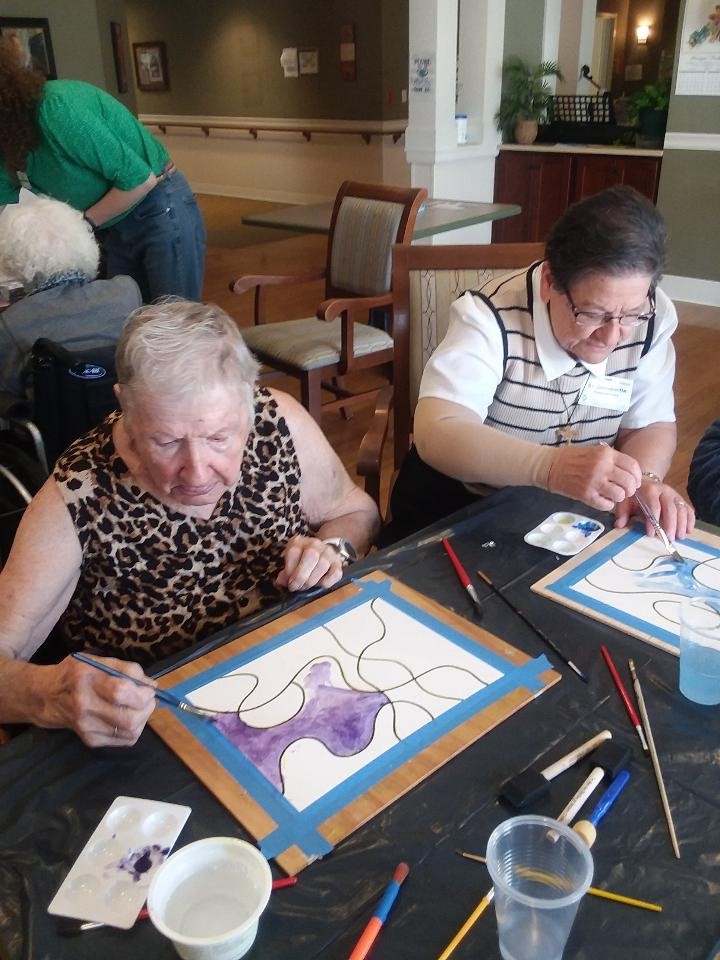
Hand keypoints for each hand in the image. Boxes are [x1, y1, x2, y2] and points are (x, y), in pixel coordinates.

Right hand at [40, 655, 155, 747]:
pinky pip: (124, 740)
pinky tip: (127, 717)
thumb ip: (127, 670)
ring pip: (130, 732)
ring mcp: (87, 727)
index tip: (147, 688)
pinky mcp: (90, 740)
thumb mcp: (99, 661)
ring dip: (143, 719)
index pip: (120, 691)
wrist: (48, 696)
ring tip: (139, 707)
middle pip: (128, 718)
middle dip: (147, 708)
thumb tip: (151, 685)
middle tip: (147, 699)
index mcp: (86, 680)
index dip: (141, 692)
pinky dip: (134, 729)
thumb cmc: (78, 674)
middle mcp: (85, 706)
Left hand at [276, 535, 343, 591]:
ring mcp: (328, 552)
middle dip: (301, 576)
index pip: (294, 552)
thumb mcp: (290, 562)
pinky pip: (335, 573)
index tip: (288, 582)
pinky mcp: (338, 563)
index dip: (290, 569)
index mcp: (299, 542)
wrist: (320, 551)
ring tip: (305, 587)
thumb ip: (285, 572)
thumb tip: (281, 581)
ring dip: (312, 580)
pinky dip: (327, 581)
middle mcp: (315, 544)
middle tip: (296, 587)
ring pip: (323, 565)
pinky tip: (319, 585)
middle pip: (311, 556)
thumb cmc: (301, 560)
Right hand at [547, 444, 641, 511]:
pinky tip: (602, 500)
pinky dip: (607, 504)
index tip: (635, 481)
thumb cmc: (572, 458)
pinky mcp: (586, 495)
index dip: (637, 476)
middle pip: (629, 482)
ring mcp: (594, 482)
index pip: (633, 466)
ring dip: (618, 497)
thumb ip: (612, 460)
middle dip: (630, 489)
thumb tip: (630, 474)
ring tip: (611, 494)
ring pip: (620, 495)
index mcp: (606, 454)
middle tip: (625, 490)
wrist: (550, 466)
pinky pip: (607, 505)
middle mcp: (602, 467)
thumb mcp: (595, 452)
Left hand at [615, 479, 694, 541]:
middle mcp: (664, 491)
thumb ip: (622, 513)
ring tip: (680, 537)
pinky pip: (689, 509)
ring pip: (682, 509)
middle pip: (671, 508)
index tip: (651, 534)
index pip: (653, 506)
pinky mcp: (681, 499)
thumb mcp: (626, 501)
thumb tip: (619, 525)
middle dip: (671, 524)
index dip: (653, 521)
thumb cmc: (635, 495)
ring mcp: (675, 495)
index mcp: (650, 490)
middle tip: (670, 538)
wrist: (646, 482)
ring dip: (682, 524)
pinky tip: (689, 530)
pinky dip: (690, 520)